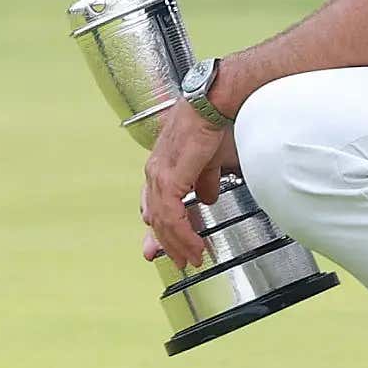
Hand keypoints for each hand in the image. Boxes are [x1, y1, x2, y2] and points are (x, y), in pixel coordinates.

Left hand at [139, 106, 235, 269]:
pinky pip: (171, 214)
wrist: (212, 105)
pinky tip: (193, 243)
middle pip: (157, 218)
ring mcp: (159, 175)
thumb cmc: (211, 124)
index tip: (166, 247)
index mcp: (162, 167)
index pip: (156, 204)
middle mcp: (155, 172)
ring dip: (179, 243)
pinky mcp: (169, 178)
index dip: (162, 228)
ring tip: (192, 258)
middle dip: (168, 244)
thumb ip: (204, 181)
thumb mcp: (208, 160)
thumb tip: (206, 197)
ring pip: (163, 221)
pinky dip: (182, 233)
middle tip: (180, 262)